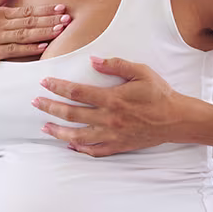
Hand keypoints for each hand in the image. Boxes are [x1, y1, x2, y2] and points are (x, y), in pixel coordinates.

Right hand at [0, 0, 71, 73]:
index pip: (26, 10)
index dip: (45, 10)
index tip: (61, 8)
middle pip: (28, 21)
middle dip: (50, 20)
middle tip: (68, 18)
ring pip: (24, 34)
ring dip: (43, 32)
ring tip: (60, 30)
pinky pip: (13, 50)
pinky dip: (28, 48)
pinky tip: (42, 47)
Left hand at [32, 57, 183, 156]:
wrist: (176, 119)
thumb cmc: (159, 94)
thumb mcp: (141, 72)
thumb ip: (116, 65)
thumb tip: (93, 60)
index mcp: (112, 99)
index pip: (77, 92)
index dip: (58, 86)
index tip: (45, 82)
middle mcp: (109, 119)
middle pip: (72, 114)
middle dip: (50, 108)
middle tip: (35, 103)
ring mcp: (112, 135)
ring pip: (78, 136)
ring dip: (59, 131)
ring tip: (44, 127)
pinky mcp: (118, 146)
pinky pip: (94, 151)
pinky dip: (80, 149)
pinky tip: (69, 145)